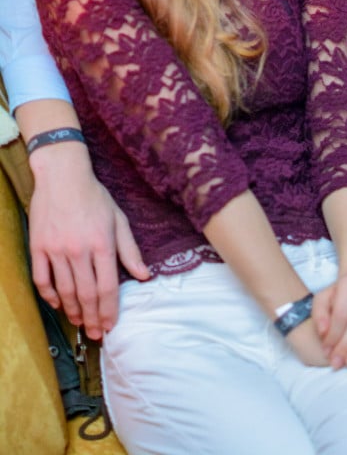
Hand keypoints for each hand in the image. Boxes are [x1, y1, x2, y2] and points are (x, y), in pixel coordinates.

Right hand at [28, 144, 148, 338]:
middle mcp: (79, 250)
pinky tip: (58, 304)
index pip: (107, 287)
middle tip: (96, 334)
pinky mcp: (38, 247)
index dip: (109, 310)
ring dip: (73, 311)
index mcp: (102, 244)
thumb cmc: (94, 196)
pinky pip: (42, 279)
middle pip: (86, 294)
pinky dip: (50, 296)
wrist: (63, 176)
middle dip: (93, 318)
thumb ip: (130, 250)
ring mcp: (56, 250)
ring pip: (65, 291)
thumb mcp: (118, 219)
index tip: (111, 325)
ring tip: (80, 322)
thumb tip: (144, 276)